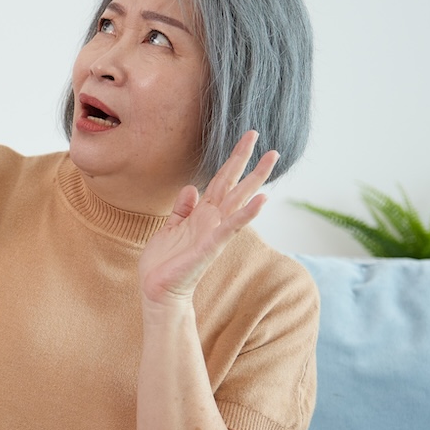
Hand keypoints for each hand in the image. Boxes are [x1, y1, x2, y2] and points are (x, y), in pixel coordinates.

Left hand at [138, 131, 278, 307]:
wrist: (158, 290)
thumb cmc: (164, 263)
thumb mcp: (169, 228)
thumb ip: (182, 209)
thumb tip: (191, 187)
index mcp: (202, 214)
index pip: (221, 181)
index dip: (234, 160)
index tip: (248, 139)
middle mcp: (212, 220)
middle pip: (235, 186)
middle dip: (250, 164)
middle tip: (270, 145)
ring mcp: (214, 232)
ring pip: (238, 201)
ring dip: (256, 180)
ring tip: (272, 159)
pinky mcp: (210, 246)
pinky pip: (230, 227)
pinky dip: (246, 213)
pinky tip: (262, 199)